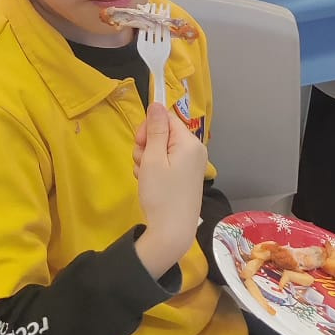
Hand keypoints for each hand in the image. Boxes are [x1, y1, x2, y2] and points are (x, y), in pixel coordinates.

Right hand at [132, 102, 206, 278]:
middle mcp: (194, 151)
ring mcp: (191, 165)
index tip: (140, 143)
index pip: (166, 117)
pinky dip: (154, 170)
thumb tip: (157, 102)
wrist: (172, 232)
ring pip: (161, 149)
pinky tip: (150, 183)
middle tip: (142, 162)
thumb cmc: (161, 194)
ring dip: (147, 159)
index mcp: (189, 142)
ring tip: (146, 176)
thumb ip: (156, 129)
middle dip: (147, 145)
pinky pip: (166, 163)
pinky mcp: (185, 177)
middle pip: (163, 133)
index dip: (149, 127)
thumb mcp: (154, 158)